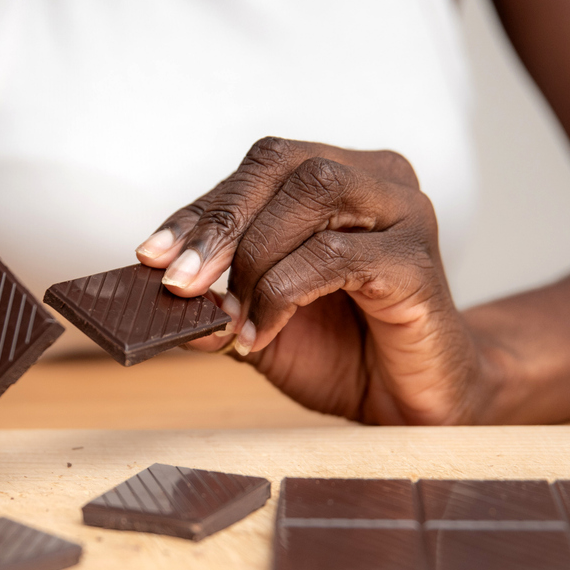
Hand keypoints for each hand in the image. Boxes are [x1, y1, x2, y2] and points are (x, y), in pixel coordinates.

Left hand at [136, 138, 501, 424]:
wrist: (412, 404)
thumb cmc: (342, 352)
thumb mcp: (259, 322)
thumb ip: (215, 301)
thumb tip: (159, 294)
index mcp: (340, 177)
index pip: (259, 168)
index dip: (200, 210)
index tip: (150, 255)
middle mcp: (378, 181)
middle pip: (284, 165)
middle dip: (219, 225)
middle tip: (178, 284)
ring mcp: (405, 216)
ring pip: (311, 196)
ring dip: (252, 259)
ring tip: (229, 320)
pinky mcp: (418, 263)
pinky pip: (337, 256)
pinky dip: (283, 294)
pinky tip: (262, 334)